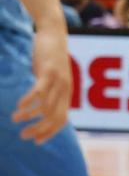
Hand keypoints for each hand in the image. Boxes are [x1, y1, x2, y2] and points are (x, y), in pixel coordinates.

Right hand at [13, 26, 71, 143]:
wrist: (55, 33)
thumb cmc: (50, 57)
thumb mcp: (50, 77)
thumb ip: (48, 91)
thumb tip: (39, 105)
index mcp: (67, 93)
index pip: (62, 120)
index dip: (50, 132)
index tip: (37, 142)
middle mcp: (66, 89)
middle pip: (54, 117)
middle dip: (39, 129)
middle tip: (23, 136)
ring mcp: (59, 81)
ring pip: (46, 106)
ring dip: (30, 115)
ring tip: (15, 119)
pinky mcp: (50, 71)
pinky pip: (40, 90)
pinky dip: (30, 100)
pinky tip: (19, 106)